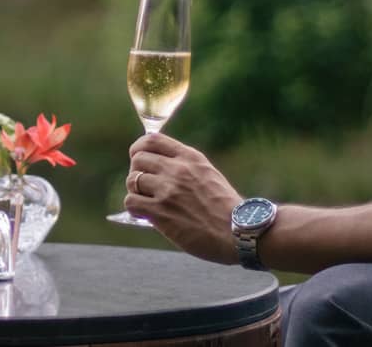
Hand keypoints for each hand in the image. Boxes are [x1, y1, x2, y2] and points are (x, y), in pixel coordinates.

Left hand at [126, 133, 241, 264]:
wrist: (240, 231)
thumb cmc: (226, 208)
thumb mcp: (209, 174)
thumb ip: (186, 168)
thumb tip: (159, 169)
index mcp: (190, 157)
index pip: (152, 140)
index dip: (139, 148)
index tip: (138, 157)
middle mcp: (177, 169)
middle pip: (138, 158)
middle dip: (137, 171)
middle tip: (144, 185)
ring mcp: (168, 190)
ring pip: (132, 180)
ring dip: (136, 191)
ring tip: (146, 200)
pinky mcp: (161, 212)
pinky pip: (132, 201)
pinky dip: (135, 208)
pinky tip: (145, 214)